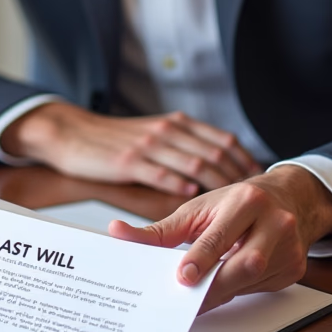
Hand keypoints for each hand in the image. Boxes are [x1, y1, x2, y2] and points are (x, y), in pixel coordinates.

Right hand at [2, 101, 261, 195]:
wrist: (70, 134)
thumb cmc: (112, 142)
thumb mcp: (150, 137)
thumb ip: (179, 150)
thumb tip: (210, 177)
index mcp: (174, 123)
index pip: (223, 140)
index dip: (246, 162)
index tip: (261, 183)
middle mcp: (166, 131)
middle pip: (215, 153)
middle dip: (239, 178)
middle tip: (255, 202)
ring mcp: (148, 145)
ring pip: (194, 164)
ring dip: (217, 187)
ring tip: (233, 208)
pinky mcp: (129, 161)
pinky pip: (162, 174)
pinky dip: (181, 187)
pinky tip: (194, 201)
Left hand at [108, 164, 331, 309]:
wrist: (287, 198)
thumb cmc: (234, 203)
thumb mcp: (197, 209)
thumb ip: (160, 229)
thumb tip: (116, 232)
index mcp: (246, 200)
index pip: (220, 235)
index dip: (201, 258)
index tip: (183, 277)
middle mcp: (274, 222)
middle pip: (245, 263)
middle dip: (213, 285)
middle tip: (185, 301)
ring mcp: (289, 246)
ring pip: (253, 280)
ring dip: (224, 291)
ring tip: (197, 299)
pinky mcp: (295, 267)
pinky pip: (263, 287)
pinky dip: (239, 290)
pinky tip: (224, 288)